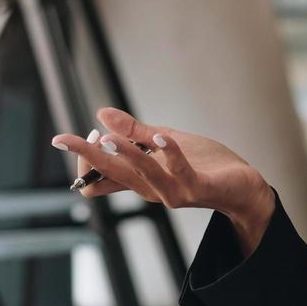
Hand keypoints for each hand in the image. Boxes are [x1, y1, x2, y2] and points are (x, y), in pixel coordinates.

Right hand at [51, 107, 273, 248]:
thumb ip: (135, 133)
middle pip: (109, 174)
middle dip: (85, 155)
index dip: (86, 156)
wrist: (242, 186)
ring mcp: (172, 191)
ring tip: (107, 138)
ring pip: (139, 174)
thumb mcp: (164, 143)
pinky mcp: (197, 189)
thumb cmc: (204, 165)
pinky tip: (162, 137)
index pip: (99, 176)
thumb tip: (100, 114)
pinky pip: (179, 173)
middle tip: (63, 137)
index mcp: (140, 178)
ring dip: (123, 154)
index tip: (86, 135)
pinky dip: (169, 153)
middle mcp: (150, 188)